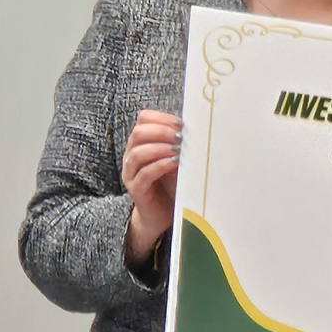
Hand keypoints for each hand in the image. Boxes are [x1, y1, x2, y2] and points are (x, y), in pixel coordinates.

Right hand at [122, 110, 182, 263]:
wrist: (162, 213)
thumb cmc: (171, 182)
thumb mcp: (177, 158)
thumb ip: (181, 144)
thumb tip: (200, 127)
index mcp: (141, 143)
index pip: (143, 120)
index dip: (162, 119)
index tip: (182, 124)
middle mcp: (132, 155)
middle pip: (138, 133)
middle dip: (161, 131)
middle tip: (180, 136)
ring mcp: (131, 173)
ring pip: (137, 154)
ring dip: (160, 148)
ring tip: (178, 150)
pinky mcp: (136, 189)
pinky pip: (144, 174)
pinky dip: (160, 166)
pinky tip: (174, 164)